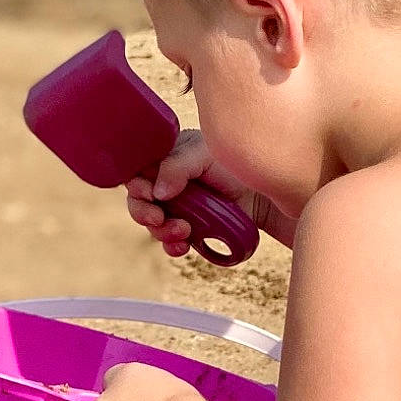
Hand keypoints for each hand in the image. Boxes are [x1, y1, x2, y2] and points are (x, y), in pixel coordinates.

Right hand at [126, 131, 293, 255]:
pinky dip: (172, 246)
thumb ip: (177, 166)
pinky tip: (184, 245)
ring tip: (184, 231)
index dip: (137, 186)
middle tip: (159, 218)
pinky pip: (170, 242)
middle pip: (139, 201)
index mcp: (167, 158)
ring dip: (162, 232)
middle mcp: (168, 183)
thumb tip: (156, 191)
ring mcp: (178, 207)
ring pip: (153, 224)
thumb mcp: (204, 154)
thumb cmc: (235, 164)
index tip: (149, 195)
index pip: (137, 172)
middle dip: (144, 213)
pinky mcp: (190, 228)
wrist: (264, 194)